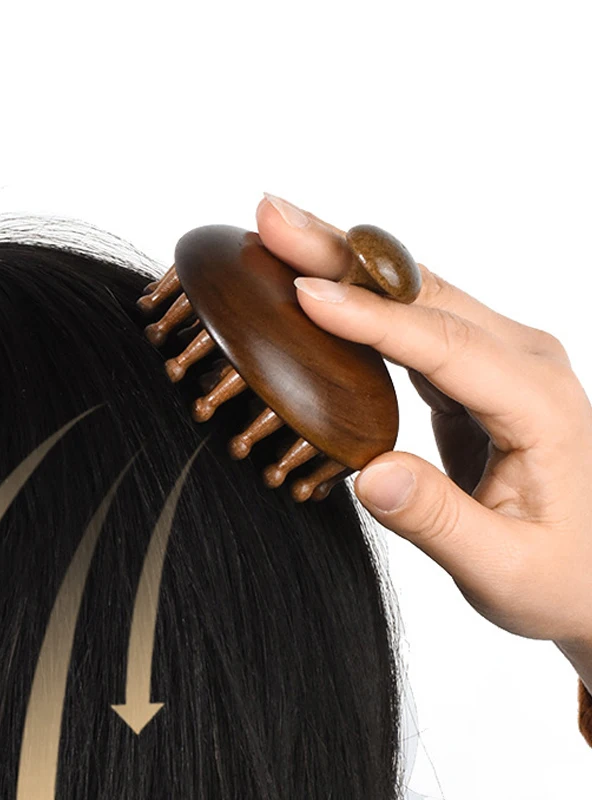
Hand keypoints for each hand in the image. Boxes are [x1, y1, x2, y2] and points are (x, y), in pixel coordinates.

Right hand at [256, 193, 591, 652]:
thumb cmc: (564, 572)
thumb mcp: (504, 568)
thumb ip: (438, 522)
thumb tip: (368, 476)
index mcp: (537, 402)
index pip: (441, 344)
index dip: (368, 318)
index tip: (302, 294)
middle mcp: (521, 360)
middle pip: (420, 290)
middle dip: (340, 252)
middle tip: (271, 214)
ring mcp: (496, 356)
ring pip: (409, 291)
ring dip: (341, 259)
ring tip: (277, 231)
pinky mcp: (470, 365)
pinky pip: (406, 317)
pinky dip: (354, 294)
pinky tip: (312, 277)